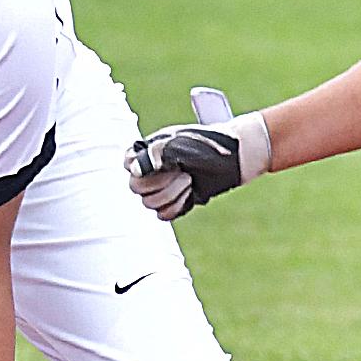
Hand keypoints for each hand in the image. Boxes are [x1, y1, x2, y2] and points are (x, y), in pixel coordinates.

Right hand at [125, 88, 270, 221]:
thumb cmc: (206, 145)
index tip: (164, 161)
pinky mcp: (175, 204)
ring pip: (149, 204)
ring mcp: (162, 188)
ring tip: (190, 180)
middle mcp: (151, 170)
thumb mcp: (177, 146)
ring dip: (172, 193)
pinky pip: (163, 215)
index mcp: (147, 151)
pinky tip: (191, 193)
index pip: (128, 165)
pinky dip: (178, 206)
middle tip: (182, 170)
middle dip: (160, 181)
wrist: (233, 158)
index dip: (143, 167)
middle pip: (136, 188)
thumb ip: (152, 156)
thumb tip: (133, 171)